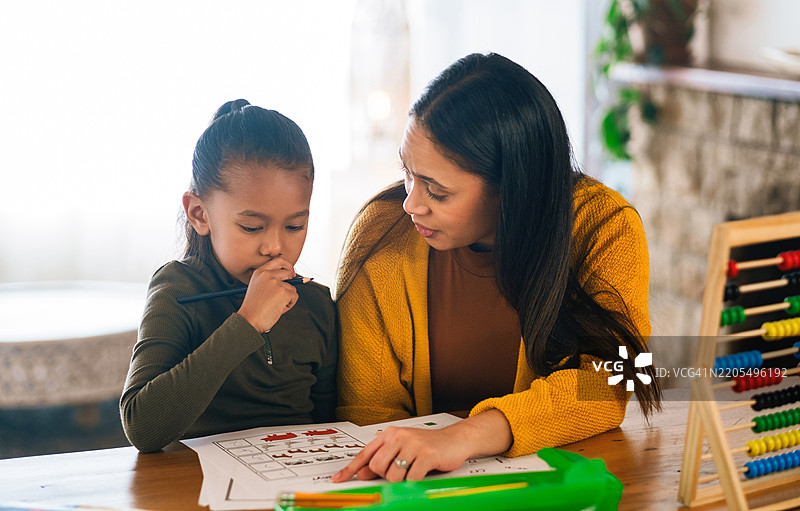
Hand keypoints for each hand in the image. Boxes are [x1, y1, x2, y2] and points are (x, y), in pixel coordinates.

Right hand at [237, 257, 297, 332]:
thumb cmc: (253, 308)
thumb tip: (289, 277)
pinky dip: (289, 305)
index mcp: (259, 272)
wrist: (249, 320)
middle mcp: (267, 275)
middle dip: (291, 282)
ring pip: (292, 288)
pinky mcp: (283, 292)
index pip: (278, 260)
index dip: (287, 265)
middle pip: (288, 272)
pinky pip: (294, 297)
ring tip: (276, 305)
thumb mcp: (258, 287)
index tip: (291, 273)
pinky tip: (278, 309)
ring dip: (288, 298)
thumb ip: (270, 280)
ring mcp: (276, 283)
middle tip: (286, 292)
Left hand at [331, 425, 469, 482]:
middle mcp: (399, 436)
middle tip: (400, 471)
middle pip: (376, 467)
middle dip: (385, 476)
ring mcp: (413, 444)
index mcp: (390, 434)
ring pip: (392, 475)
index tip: (338, 479)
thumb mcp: (403, 451)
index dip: (350, 469)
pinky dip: (414, 481)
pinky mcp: (426, 455)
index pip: (365, 454)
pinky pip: (410, 478)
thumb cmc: (428, 446)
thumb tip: (363, 474)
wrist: (455, 440)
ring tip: (413, 470)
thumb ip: (383, 460)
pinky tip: (421, 472)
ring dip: (402, 480)